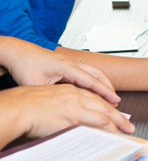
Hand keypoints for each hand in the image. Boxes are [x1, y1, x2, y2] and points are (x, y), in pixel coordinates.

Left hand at [0, 38, 119, 105]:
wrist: (17, 53)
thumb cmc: (26, 65)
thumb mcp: (38, 85)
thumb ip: (53, 96)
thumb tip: (64, 108)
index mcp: (67, 66)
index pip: (91, 81)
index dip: (104, 91)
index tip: (115, 100)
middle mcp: (71, 63)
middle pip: (97, 74)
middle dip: (108, 87)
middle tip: (116, 100)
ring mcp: (69, 63)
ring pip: (92, 72)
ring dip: (101, 83)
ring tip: (108, 95)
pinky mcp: (65, 65)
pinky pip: (84, 73)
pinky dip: (92, 82)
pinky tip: (92, 90)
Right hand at [2, 85, 134, 144]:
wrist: (20, 107)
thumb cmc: (29, 106)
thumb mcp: (52, 101)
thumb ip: (65, 109)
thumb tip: (72, 120)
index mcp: (72, 91)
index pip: (96, 99)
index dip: (108, 108)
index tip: (117, 115)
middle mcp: (77, 97)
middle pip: (105, 107)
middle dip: (119, 117)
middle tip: (129, 126)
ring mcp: (76, 107)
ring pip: (104, 116)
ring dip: (117, 125)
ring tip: (126, 133)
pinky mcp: (72, 118)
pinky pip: (95, 125)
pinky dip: (105, 131)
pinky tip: (112, 137)